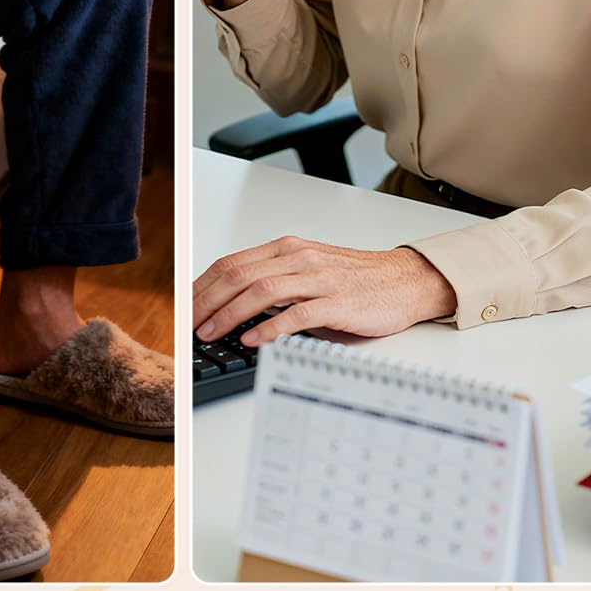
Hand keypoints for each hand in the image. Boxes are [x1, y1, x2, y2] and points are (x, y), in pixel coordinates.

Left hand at [193, 238, 455, 344]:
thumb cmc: (358, 280)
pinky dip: (269, 327)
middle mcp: (300, 259)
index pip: (233, 263)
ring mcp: (319, 279)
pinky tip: (253, 340)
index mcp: (289, 249)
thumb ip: (277, 280)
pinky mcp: (337, 302)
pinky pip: (296, 314)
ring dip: (229, 314)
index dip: (203, 285)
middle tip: (188, 324)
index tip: (184, 306)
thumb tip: (233, 305)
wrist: (405, 281)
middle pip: (240, 275)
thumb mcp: (310, 270)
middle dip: (206, 301)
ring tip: (210, 333)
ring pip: (262, 291)